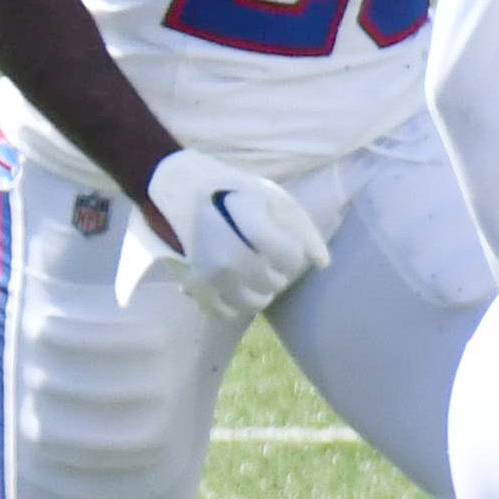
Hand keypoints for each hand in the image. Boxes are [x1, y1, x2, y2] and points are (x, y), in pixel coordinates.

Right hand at [126, 149, 330, 322]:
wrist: (175, 187)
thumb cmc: (230, 189)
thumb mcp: (272, 197)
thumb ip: (304, 230)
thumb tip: (323, 264)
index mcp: (251, 228)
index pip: (291, 259)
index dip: (293, 252)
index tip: (283, 241)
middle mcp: (230, 255)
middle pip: (275, 282)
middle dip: (278, 271)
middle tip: (265, 254)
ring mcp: (210, 273)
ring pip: (254, 303)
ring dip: (261, 290)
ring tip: (253, 269)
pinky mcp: (194, 284)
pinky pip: (225, 311)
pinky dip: (236, 303)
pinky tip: (235, 284)